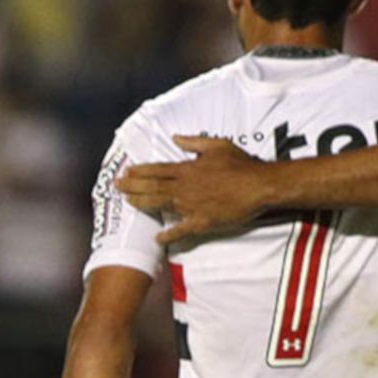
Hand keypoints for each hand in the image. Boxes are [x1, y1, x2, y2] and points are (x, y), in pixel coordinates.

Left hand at [117, 135, 268, 245]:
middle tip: (117, 187)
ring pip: (160, 205)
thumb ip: (193, 142)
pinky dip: (169, 235)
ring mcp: (192, 206)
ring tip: (129, 203)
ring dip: (142, 204)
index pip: (156, 170)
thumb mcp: (217, 145)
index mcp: (187, 169)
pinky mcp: (203, 221)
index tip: (126, 172)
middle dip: (132, 186)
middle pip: (152, 186)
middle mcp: (185, 187)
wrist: (260, 185)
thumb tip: (175, 138)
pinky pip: (182, 230)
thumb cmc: (242, 164)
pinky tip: (157, 238)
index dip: (139, 171)